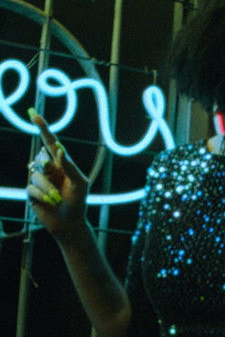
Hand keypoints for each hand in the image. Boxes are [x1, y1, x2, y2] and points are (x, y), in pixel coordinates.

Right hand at [26, 110, 88, 240]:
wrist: (69, 222)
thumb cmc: (78, 202)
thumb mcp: (79, 183)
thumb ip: (70, 166)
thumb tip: (59, 149)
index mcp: (62, 163)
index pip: (51, 142)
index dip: (43, 128)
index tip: (34, 114)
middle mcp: (49, 168)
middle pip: (41, 157)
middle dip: (48, 167)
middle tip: (55, 176)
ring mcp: (39, 179)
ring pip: (36, 174)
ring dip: (48, 188)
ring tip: (57, 198)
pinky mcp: (31, 191)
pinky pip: (31, 188)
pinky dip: (42, 196)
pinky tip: (49, 202)